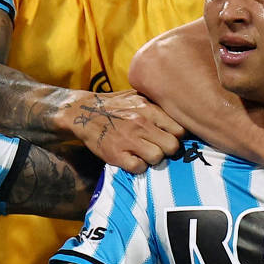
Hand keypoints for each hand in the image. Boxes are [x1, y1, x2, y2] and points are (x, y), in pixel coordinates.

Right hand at [64, 91, 182, 173]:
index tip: (170, 137)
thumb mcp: (138, 96)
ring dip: (153, 158)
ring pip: (157, 158)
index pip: (179, 129)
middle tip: (159, 147)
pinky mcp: (116, 154)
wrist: (83, 112)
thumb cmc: (115, 105)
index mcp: (149, 109)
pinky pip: (138, 168)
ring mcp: (128, 140)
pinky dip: (137, 166)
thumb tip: (180, 112)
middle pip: (172, 146)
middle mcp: (141, 124)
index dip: (177, 136)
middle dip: (168, 150)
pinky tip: (132, 158)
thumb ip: (157, 104)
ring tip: (144, 152)